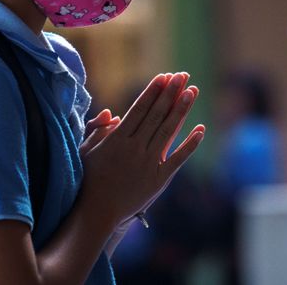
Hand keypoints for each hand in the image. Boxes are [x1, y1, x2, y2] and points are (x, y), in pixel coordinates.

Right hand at [78, 73, 205, 226]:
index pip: (139, 109)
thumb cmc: (88, 178)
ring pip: (168, 131)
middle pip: (156, 115)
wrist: (97, 212)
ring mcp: (148, 164)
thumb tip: (113, 113)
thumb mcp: (85, 150)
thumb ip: (98, 129)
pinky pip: (178, 159)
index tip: (163, 76)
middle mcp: (134, 149)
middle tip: (182, 75)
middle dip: (170, 93)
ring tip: (192, 91)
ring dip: (181, 110)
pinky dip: (190, 144)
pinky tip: (200, 129)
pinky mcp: (159, 180)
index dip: (152, 91)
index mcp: (117, 139)